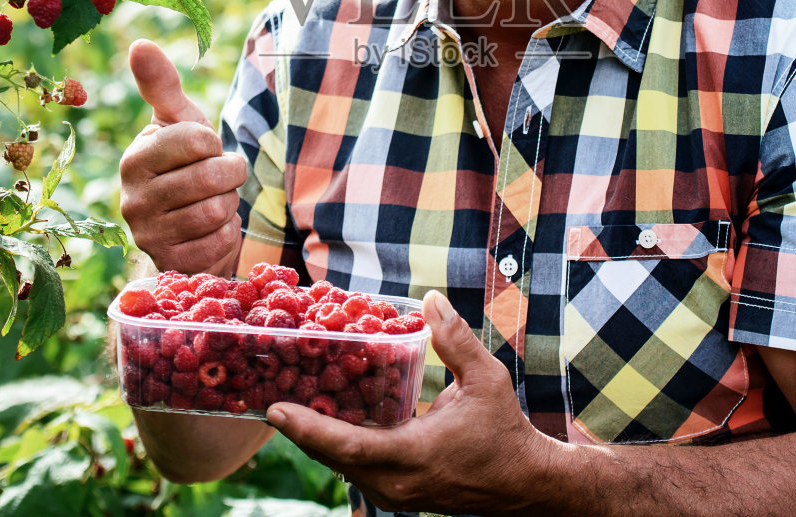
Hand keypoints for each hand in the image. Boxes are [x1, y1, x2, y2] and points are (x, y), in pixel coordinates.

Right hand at [118, 39, 244, 274]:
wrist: (187, 224)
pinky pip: (219, 243)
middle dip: (228, 175)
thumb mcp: (179, 121)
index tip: (204, 149)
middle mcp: (132, 199)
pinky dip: (225, 234)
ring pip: (218, 210)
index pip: (198, 139)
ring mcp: (148, 236)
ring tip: (211, 202)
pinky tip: (209, 230)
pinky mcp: (170, 264)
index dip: (214, 143)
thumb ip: (161, 84)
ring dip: (228, 205)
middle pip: (212, 177)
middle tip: (217, 177)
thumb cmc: (184, 162)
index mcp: (135, 158)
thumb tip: (139, 43)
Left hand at [266, 291, 551, 514]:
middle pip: (333, 458)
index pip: (348, 446)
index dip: (308, 429)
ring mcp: (396, 494)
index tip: (276, 410)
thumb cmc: (505, 431)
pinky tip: (329, 421)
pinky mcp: (399, 495)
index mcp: (413, 456)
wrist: (525, 483)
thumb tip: (432, 299)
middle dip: (300, 430)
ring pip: (342, 466)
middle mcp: (396, 482)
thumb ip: (455, 340)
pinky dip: (338, 447)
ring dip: (317, 440)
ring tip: (291, 406)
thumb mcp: (485, 379)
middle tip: (271, 398)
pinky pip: (357, 471)